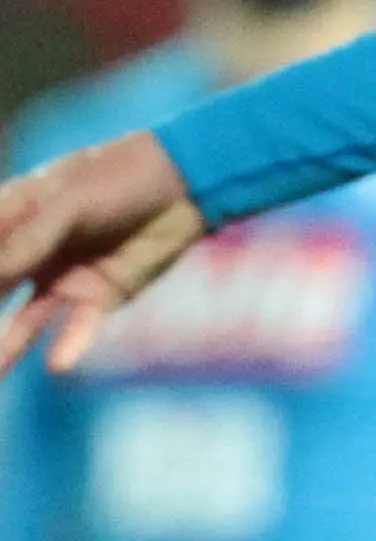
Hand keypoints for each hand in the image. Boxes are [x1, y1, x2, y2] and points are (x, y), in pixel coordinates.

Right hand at [0, 132, 207, 374]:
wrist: (191, 180)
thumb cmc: (122, 175)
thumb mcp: (69, 203)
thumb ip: (26, 241)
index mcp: (14, 218)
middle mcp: (32, 252)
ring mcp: (64, 275)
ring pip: (22, 322)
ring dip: (5, 349)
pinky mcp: (102, 295)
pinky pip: (78, 326)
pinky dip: (68, 344)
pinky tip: (60, 365)